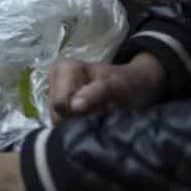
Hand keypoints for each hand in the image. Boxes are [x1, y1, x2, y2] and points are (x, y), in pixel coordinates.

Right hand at [48, 52, 167, 123]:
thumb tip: (75, 106)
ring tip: (98, 113)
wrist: (135, 84)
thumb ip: (98, 93)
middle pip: (57, 113)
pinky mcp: (59, 102)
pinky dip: (79, 122)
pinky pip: (63, 120)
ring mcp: (55, 90)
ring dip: (80, 121)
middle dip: (79, 118)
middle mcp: (54, 77)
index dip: (80, 113)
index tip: (102, 109)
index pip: (60, 104)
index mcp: (64, 68)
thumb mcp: (119, 86)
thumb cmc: (128, 83)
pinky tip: (92, 116)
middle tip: (102, 111)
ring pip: (59, 119)